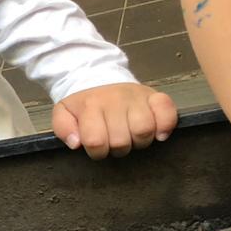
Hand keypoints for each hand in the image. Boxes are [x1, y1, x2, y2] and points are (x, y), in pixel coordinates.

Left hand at [52, 83, 177, 158]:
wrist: (100, 79)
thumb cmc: (83, 104)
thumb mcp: (63, 113)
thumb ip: (63, 128)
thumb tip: (76, 143)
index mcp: (91, 105)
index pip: (96, 142)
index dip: (97, 152)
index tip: (97, 147)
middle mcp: (116, 100)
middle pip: (122, 141)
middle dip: (117, 149)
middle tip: (114, 141)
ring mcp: (137, 97)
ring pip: (144, 130)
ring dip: (139, 141)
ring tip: (131, 137)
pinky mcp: (156, 96)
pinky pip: (168, 112)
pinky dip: (165, 126)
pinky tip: (158, 134)